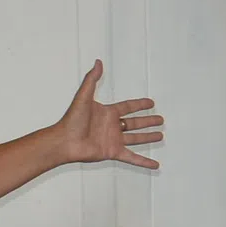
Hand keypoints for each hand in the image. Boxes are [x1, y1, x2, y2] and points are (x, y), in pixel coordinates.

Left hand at [43, 61, 163, 170]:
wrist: (65, 141)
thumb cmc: (71, 120)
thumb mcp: (83, 96)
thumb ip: (92, 79)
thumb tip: (98, 62)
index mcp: (107, 112)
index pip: (128, 106)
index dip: (139, 104)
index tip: (150, 103)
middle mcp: (112, 126)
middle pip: (134, 122)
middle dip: (148, 121)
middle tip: (160, 120)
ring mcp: (113, 139)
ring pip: (136, 138)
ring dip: (148, 137)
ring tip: (160, 135)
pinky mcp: (113, 152)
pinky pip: (132, 157)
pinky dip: (143, 162)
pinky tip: (154, 164)